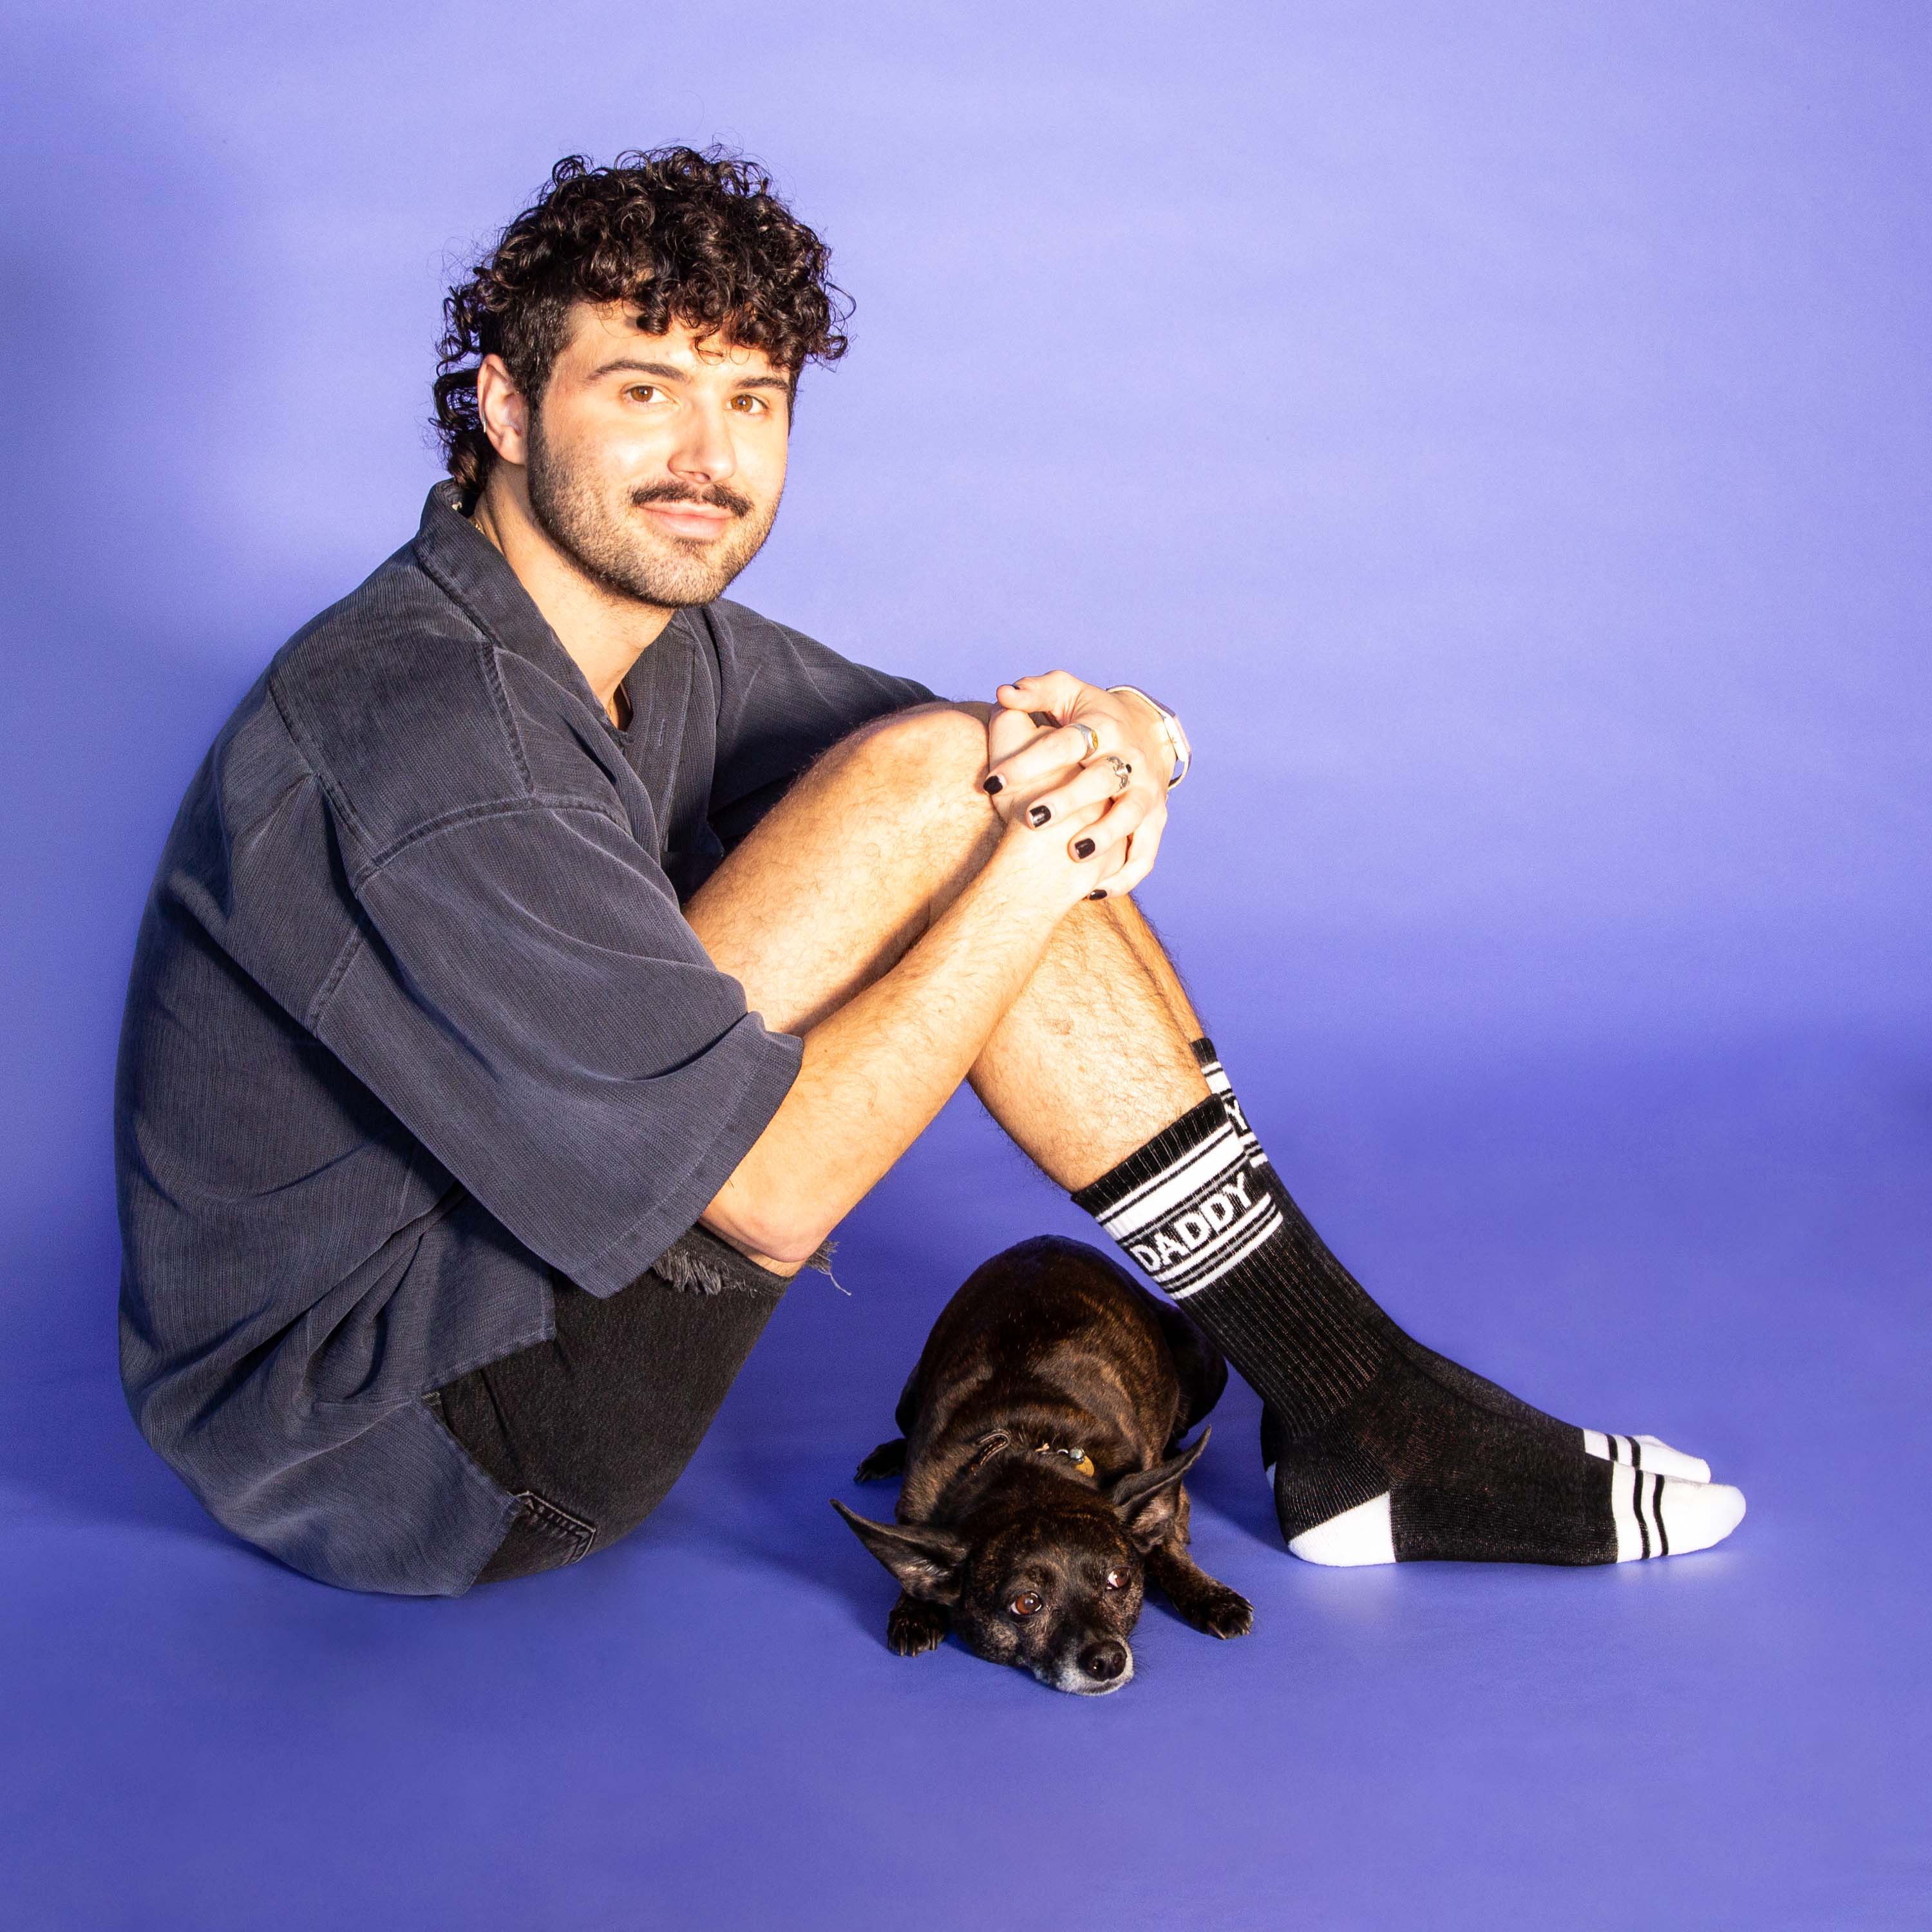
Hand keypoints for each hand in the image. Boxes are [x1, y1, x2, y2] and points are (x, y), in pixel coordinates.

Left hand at [980, 670, 1172, 896]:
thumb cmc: (1090, 717)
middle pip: (1100, 779)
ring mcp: (1145, 791)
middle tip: (1031, 818)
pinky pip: (1145, 853)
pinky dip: (1125, 875)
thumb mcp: (1066, 695)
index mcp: (1103, 727)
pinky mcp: (1154, 820)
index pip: (1063, 742)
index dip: (1027, 761)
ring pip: (1131, 815)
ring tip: (1073, 853)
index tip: (991, 782)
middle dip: (1068, 799)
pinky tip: (1093, 892)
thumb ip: (1034, 693)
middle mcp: (1128, 758)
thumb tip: (1004, 692)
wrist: (1145, 737)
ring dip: (1105, 836)